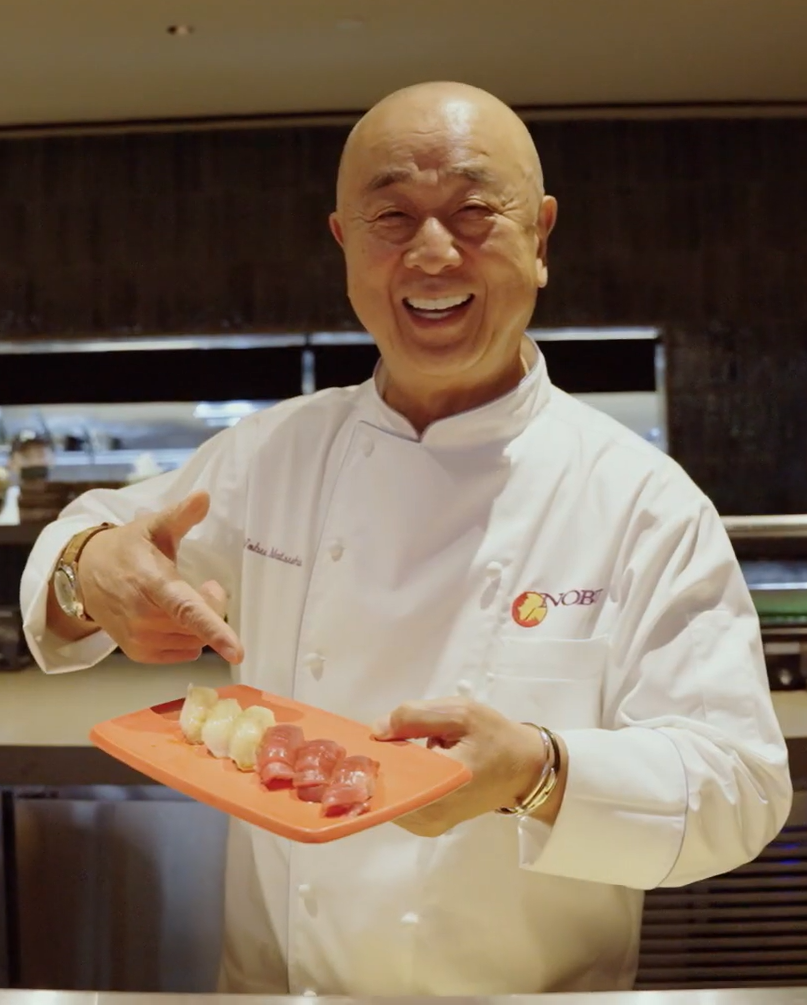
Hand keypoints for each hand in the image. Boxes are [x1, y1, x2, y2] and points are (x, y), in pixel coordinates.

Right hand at [72, 491, 243, 664]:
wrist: (86, 573)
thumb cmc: (129, 548)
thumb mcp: (154, 526)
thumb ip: (181, 515)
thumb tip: (204, 495)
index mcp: (153, 583)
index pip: (187, 610)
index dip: (215, 630)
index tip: (237, 652)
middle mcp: (144, 616)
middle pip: (200, 624)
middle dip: (212, 605)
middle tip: (204, 584)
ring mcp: (139, 637)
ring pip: (194, 640)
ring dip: (199, 622)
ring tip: (185, 598)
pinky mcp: (137, 652)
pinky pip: (183, 652)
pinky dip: (187, 637)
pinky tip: (174, 617)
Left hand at [372, 697, 563, 836]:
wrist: (525, 768)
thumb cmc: (495, 738)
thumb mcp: (461, 713)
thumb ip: (415, 716)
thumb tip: (377, 730)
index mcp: (442, 785)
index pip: (389, 778)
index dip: (373, 757)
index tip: (368, 740)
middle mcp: (430, 815)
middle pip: (384, 790)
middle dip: (379, 764)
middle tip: (383, 739)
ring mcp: (428, 825)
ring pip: (389, 796)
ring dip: (388, 772)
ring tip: (396, 748)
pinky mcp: (429, 825)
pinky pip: (400, 801)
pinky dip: (398, 782)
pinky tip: (405, 763)